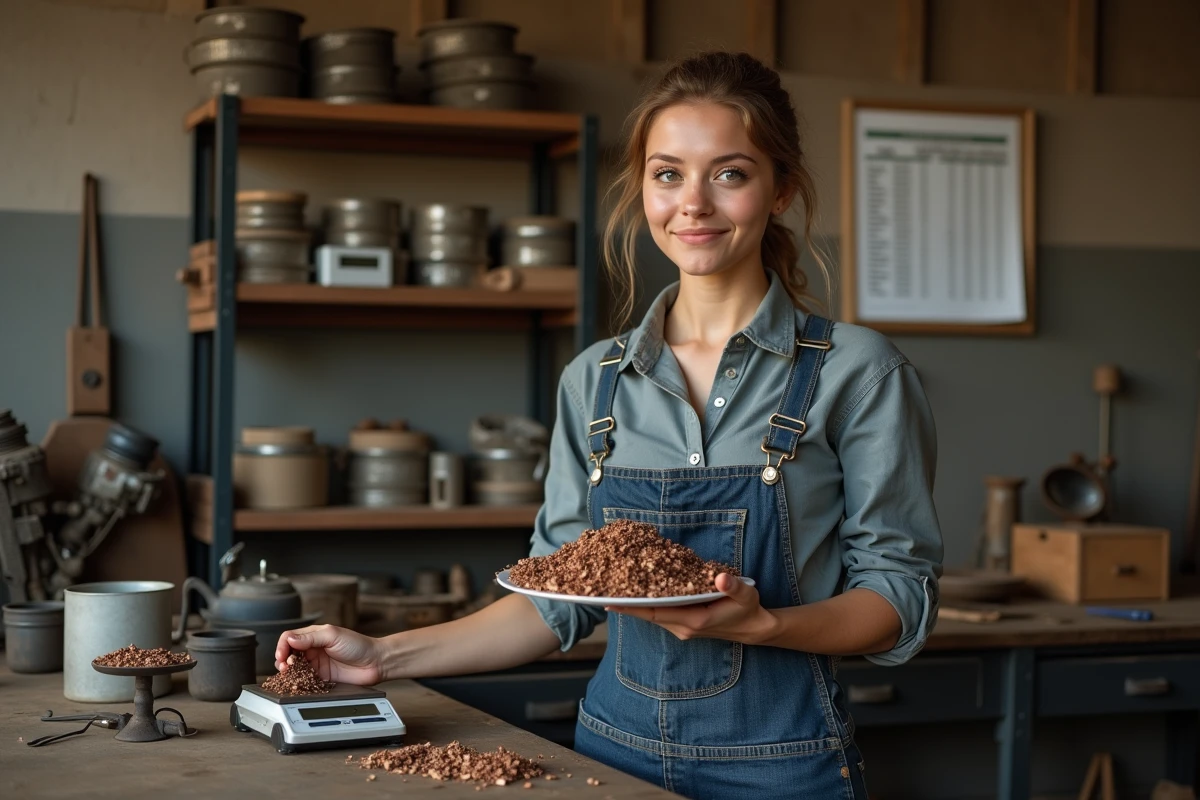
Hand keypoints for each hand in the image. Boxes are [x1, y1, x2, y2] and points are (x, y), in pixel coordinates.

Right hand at [274, 624, 383, 684]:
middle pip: (289, 654)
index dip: (282, 646)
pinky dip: (298, 681)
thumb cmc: (358, 645)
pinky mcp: (321, 678)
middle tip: (284, 666)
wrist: (375, 662)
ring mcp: (317, 664)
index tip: (281, 655)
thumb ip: (311, 637)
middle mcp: (313, 649)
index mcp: (315, 635)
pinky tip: (297, 682)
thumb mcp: (333, 635)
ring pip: (294, 668)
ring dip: (288, 671)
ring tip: (289, 673)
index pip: (290, 638)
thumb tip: (290, 639)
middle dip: (282, 660)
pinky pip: (304, 680)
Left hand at [606, 573, 779, 644]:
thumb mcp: (746, 595)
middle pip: (647, 615)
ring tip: (613, 591)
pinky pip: (659, 614)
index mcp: (693, 620)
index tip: (611, 600)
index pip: (656, 613)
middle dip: (625, 604)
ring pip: (651, 615)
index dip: (633, 607)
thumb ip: (734, 586)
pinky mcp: (682, 624)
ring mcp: (681, 628)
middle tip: (602, 591)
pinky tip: (635, 595)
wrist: (753, 628)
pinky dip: (645, 605)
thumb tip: (720, 578)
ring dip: (633, 605)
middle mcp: (682, 627)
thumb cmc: (747, 609)